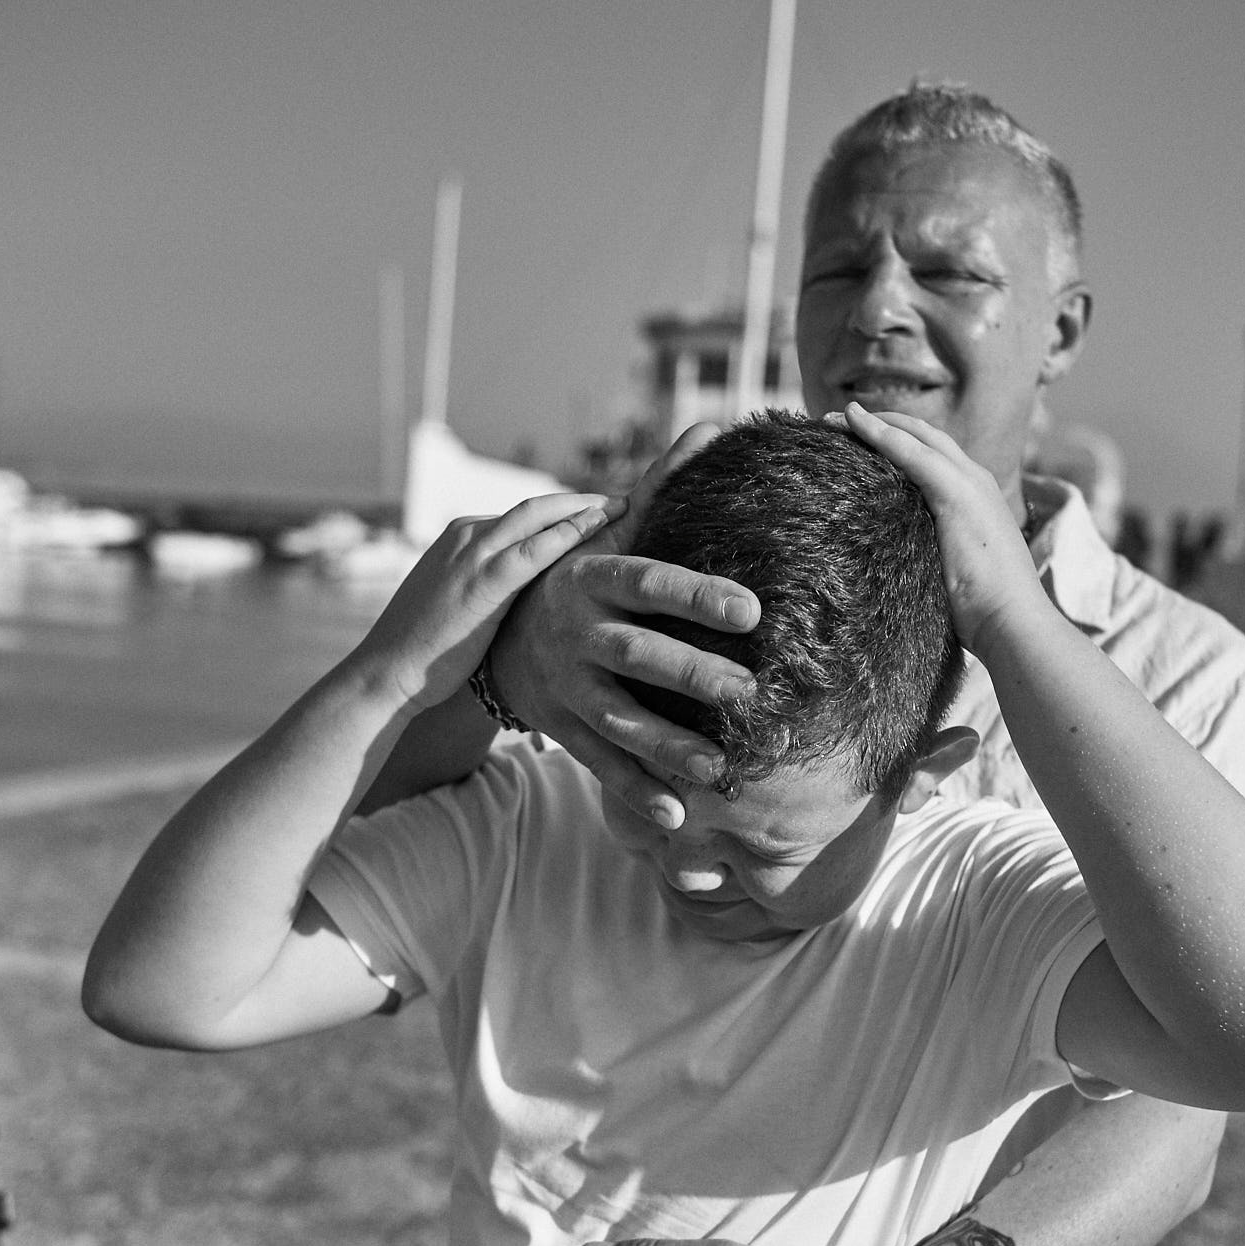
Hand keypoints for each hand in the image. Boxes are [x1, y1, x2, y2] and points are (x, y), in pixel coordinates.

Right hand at [355, 493, 623, 713]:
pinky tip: (602, 528)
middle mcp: (467, 534)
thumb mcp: (461, 607)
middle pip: (536, 507)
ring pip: (539, 516)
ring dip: (584, 508)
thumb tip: (527, 603)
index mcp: (461, 537)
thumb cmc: (425, 652)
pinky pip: (536, 548)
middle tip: (623, 501)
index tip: (598, 516)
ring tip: (624, 507)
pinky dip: (571, 532)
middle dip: (581, 502)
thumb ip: (492, 592)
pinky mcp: (483, 580)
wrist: (387, 671)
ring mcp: (474, 553)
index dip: (563, 514)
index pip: (523, 517)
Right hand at [485, 425, 760, 828]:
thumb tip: (713, 427)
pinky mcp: (561, 727)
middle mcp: (576, 632)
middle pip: (637, 654)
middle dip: (691, 676)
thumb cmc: (578, 578)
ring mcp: (565, 685)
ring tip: (719, 768)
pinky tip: (676, 818)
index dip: (698, 595)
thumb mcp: (605, 532)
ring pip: (619, 718)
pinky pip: (598, 764)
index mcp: (593, 579)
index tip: (753, 609)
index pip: (650, 583)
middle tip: (748, 693)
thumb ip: (660, 486)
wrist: (490, 635)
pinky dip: (634, 792)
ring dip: (668, 746)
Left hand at [829, 403, 1047, 655]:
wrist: (1013, 624)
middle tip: (837, 421)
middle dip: (882, 423)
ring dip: (874, 422)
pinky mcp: (958, 493)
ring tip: (834, 419)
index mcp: (976, 499)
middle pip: (925, 436)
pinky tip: (852, 422)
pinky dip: (879, 433)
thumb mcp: (951, 575)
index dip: (898, 441)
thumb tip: (895, 568)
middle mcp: (976, 482)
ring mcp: (970, 484)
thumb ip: (931, 558)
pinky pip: (910, 451)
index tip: (859, 440)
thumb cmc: (983, 614)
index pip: (934, 456)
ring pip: (916, 436)